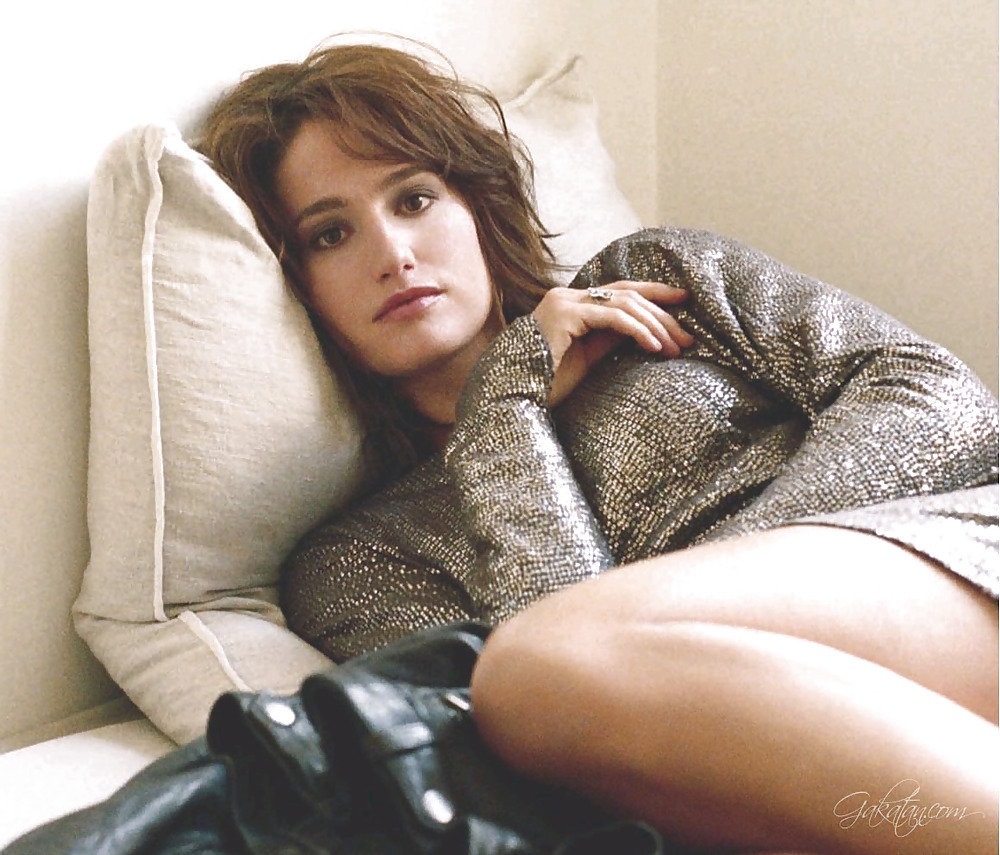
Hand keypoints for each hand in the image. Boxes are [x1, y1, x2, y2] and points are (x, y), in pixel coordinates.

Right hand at [531, 281, 693, 406]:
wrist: (517, 395)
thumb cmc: (548, 382)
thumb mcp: (589, 357)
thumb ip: (611, 337)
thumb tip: (646, 328)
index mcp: (572, 303)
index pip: (620, 291)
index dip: (655, 293)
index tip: (684, 301)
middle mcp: (567, 296)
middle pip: (627, 295)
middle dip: (663, 315)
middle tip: (688, 337)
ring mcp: (564, 302)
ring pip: (624, 304)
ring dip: (656, 326)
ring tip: (676, 348)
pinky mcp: (565, 314)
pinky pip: (612, 317)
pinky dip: (638, 330)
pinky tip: (654, 347)